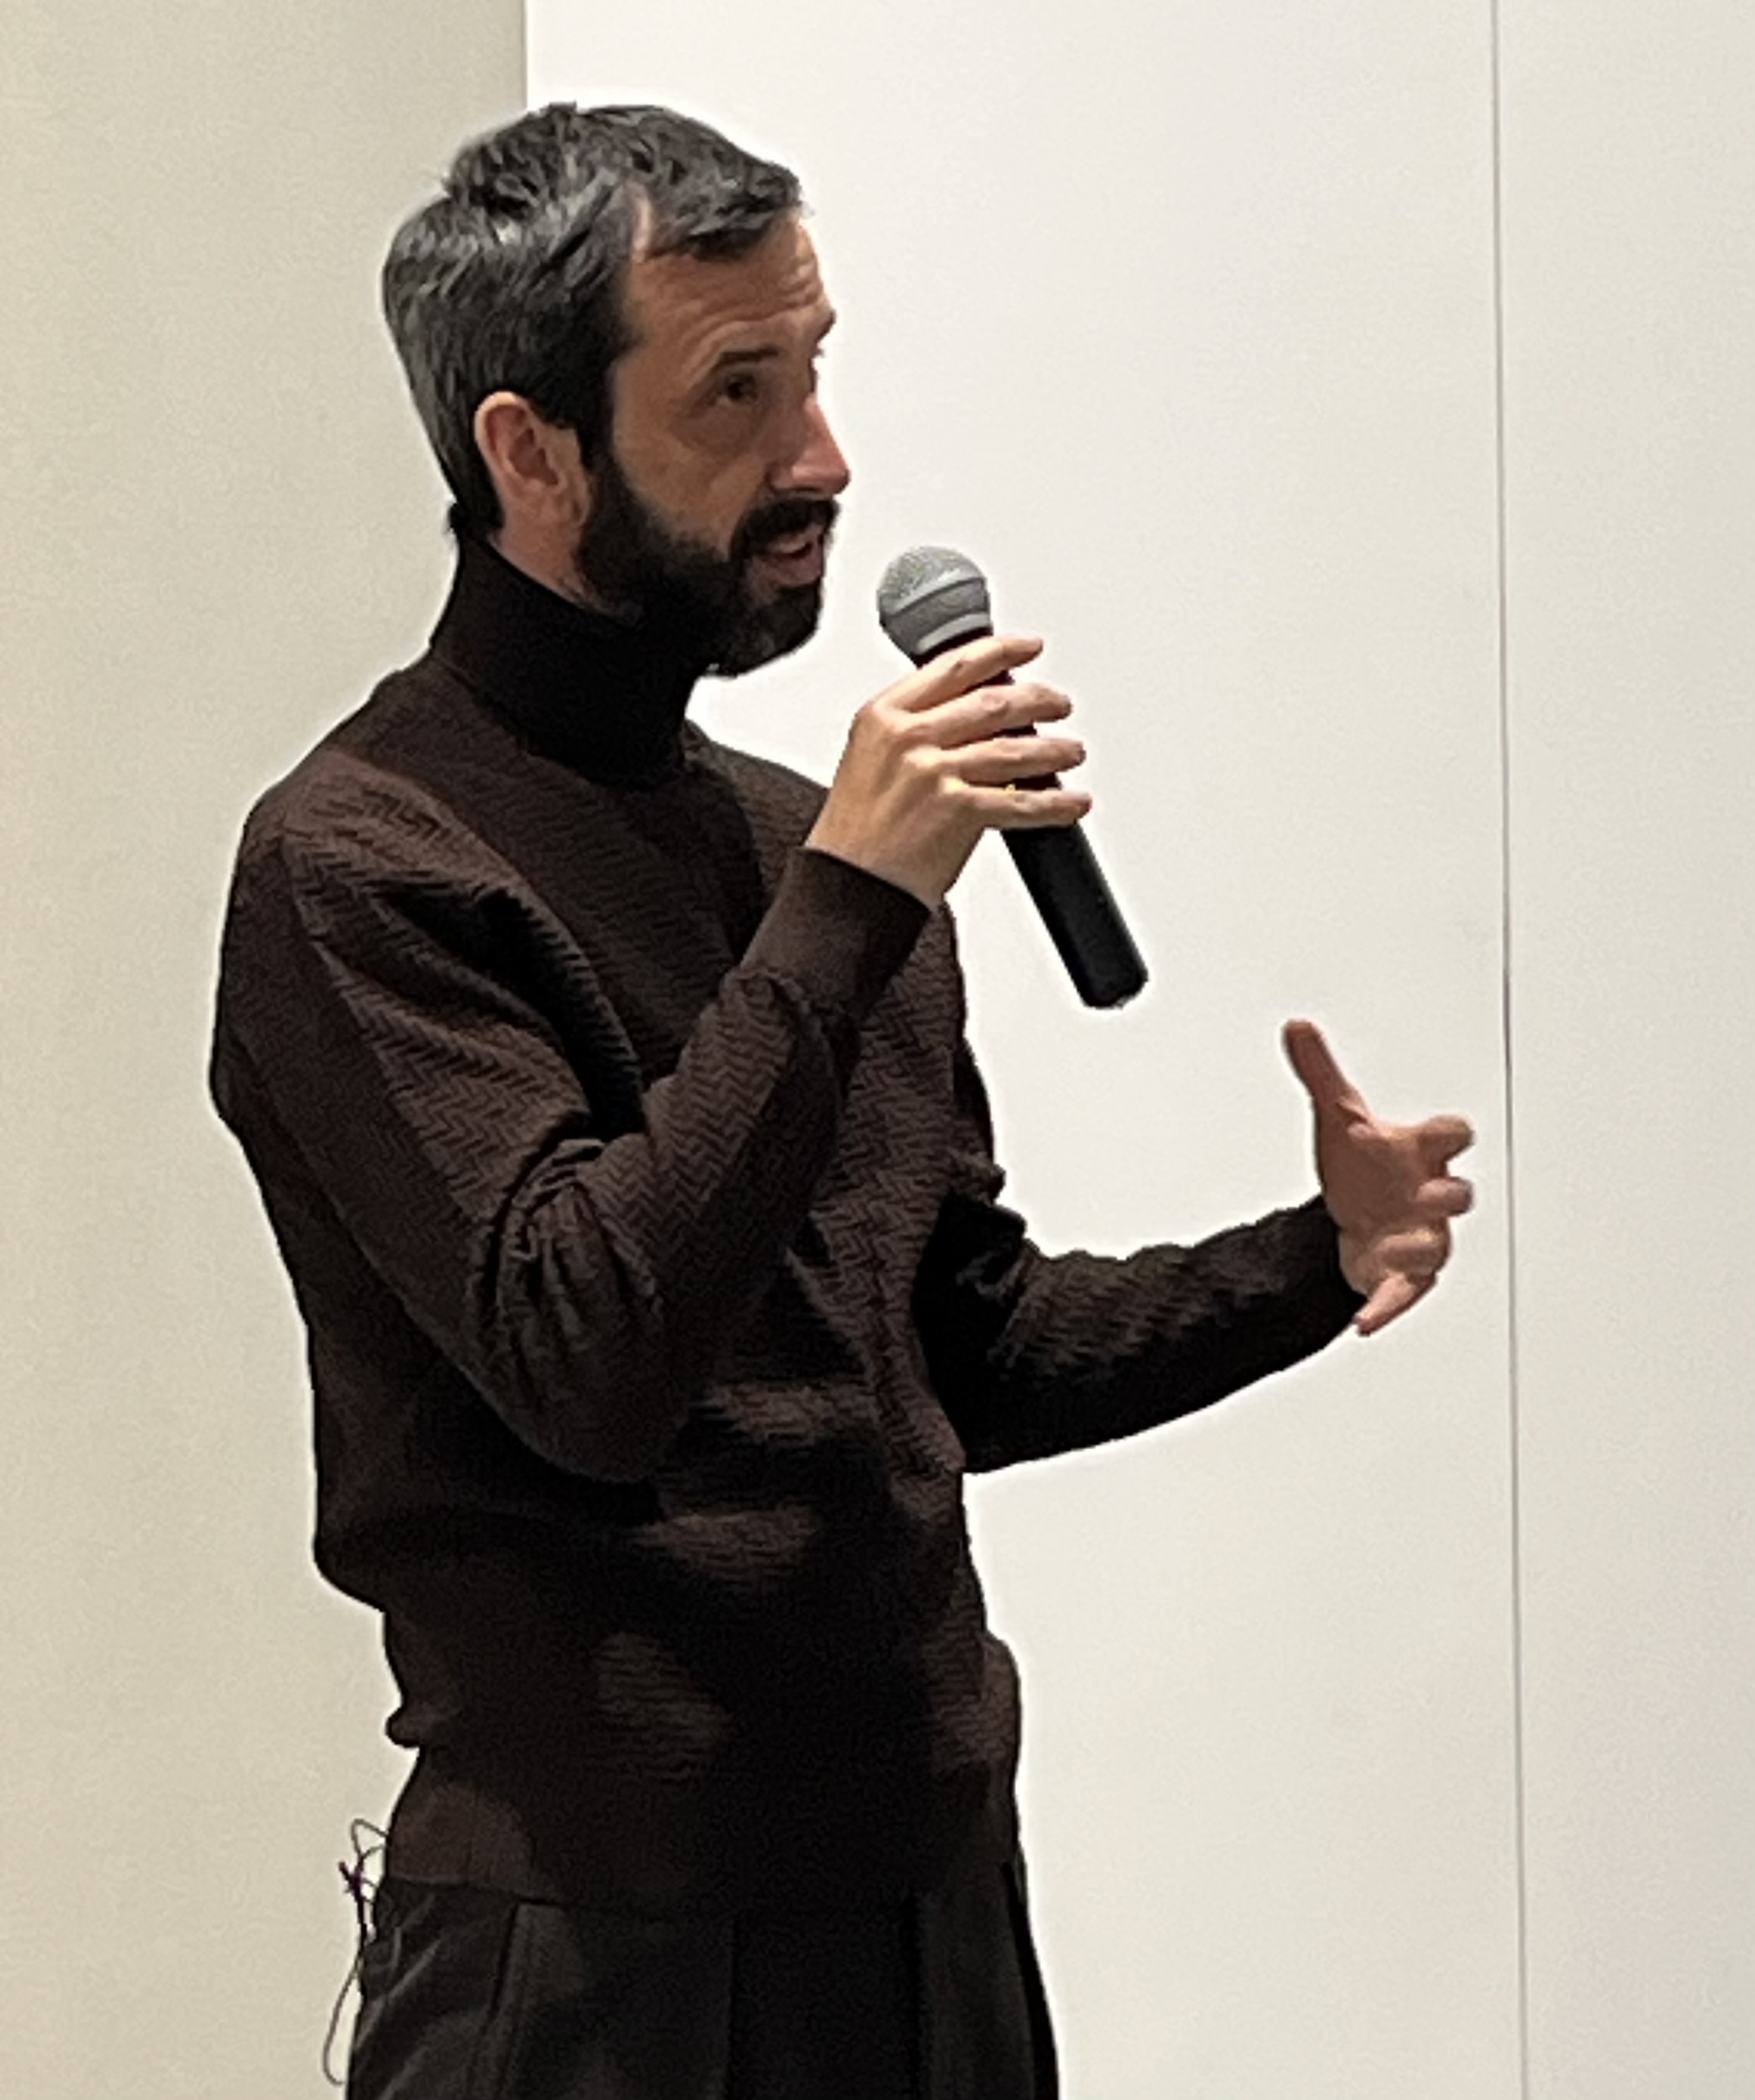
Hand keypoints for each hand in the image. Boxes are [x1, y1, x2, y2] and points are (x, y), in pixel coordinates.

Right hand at [805, 634, 1089, 908]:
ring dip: (1054, 750)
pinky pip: (1021, 801)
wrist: (847, 885)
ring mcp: (933, 772)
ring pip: (1014, 749)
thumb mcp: (873, 757)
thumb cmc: (857, 831)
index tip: (1028, 647)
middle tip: (1058, 704)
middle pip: (992, 703)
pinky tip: (1072, 802)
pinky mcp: (957, 811)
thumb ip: (917, 727)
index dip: (1001, 651)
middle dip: (1038, 700)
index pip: (954, 666)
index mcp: (885, 714)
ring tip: (1071, 752)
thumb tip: (976, 712)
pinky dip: (1054, 802)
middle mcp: (909, 738)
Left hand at [1282, 1018, 1474, 1336]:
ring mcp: (1423, 1238)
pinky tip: (1364, 1322)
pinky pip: (1405, 1295)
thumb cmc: (1363, 1163)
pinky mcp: (1405, 1276)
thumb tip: (1296, 1026)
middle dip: (1448, 1194)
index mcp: (1421, 1152)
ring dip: (1417, 1249)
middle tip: (1429, 1193)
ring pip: (1436, 1248)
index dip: (1437, 1131)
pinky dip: (1386, 1309)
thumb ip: (1321, 1073)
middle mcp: (1430, 1195)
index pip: (1449, 1134)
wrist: (1354, 1214)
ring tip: (1388, 1249)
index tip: (1398, 1128)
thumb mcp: (1338, 1116)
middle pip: (1458, 1194)